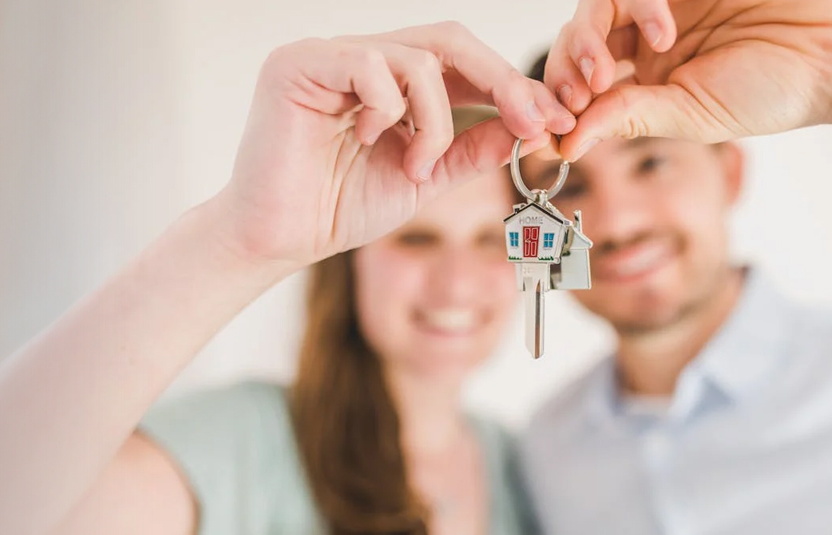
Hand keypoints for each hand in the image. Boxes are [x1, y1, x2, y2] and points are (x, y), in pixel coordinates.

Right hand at [209, 22, 575, 266]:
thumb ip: (469, 149)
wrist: (278, 240)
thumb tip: (527, 125)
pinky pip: (369, 65)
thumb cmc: (337, 209)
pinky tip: (368, 140)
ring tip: (416, 167)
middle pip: (448, 40)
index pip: (459, 61)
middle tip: (532, 121)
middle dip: (500, 82)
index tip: (553, 122)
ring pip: (417, 58)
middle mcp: (357, 57)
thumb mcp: (423, 178)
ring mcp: (326, 55)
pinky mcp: (296, 65)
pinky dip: (388, 108)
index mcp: (386, 80)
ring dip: (436, 120)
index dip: (510, 86)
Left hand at [545, 0, 831, 159]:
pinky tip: (662, 33)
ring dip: (586, 41)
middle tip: (578, 97)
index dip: (556, 103)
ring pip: (593, 9)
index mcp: (643, 79)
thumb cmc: (773, 90)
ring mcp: (658, 3)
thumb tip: (561, 146)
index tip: (552, 128)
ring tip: (605, 73)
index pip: (578, 84)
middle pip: (574, 43)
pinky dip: (636, 6)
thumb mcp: (690, 116)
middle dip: (563, 72)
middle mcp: (643, 40)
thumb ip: (626, 120)